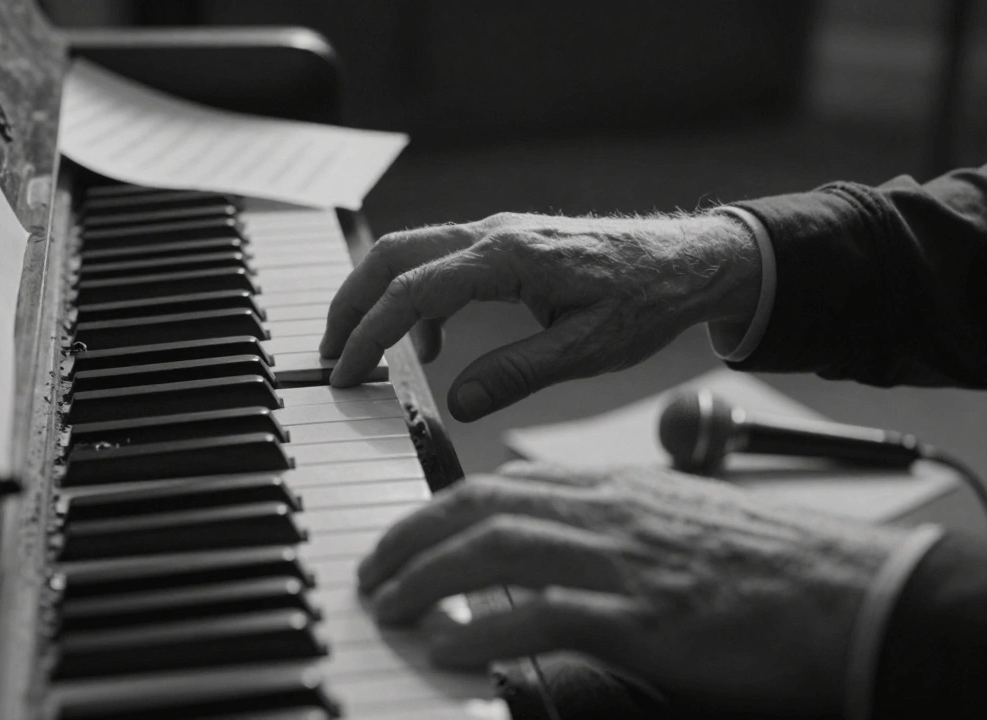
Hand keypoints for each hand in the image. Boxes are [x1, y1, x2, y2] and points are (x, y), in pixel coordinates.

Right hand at [319, 212, 761, 420]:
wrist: (688, 259)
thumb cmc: (647, 299)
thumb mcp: (589, 349)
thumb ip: (519, 373)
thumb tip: (456, 401)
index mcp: (510, 258)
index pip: (413, 292)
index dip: (369, 334)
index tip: (345, 373)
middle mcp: (493, 235)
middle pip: (392, 256)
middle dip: (349, 303)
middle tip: (330, 354)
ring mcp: (496, 234)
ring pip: (408, 253)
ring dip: (375, 297)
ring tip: (363, 352)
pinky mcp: (503, 244)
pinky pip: (438, 262)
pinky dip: (413, 299)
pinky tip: (429, 345)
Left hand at [357, 462, 913, 715]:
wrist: (851, 596)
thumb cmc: (770, 569)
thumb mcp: (677, 528)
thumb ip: (612, 533)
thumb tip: (551, 562)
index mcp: (615, 494)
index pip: (502, 486)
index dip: (438, 511)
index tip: (404, 539)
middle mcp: (609, 515)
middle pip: (482, 508)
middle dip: (412, 538)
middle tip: (375, 573)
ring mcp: (624, 562)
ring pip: (497, 549)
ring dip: (428, 577)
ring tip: (390, 606)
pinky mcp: (644, 617)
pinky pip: (543, 614)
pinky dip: (483, 627)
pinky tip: (446, 645)